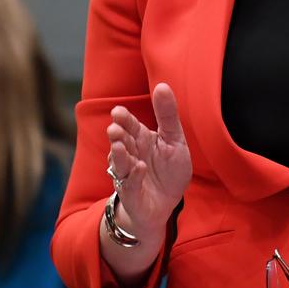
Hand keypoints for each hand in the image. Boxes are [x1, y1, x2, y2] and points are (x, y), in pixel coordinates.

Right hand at [106, 82, 192, 238]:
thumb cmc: (168, 169)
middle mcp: (131, 154)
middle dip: (117, 135)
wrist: (166, 203)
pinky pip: (130, 185)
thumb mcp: (174, 139)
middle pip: (121, 142)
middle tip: (114, 128)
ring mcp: (129, 174)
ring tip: (118, 146)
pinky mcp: (132, 193)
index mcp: (141, 139)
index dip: (124, 119)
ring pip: (120, 163)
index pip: (130, 125)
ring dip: (119, 155)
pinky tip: (139, 168)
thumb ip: (167, 115)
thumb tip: (162, 85)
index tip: (118, 112)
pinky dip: (133, 177)